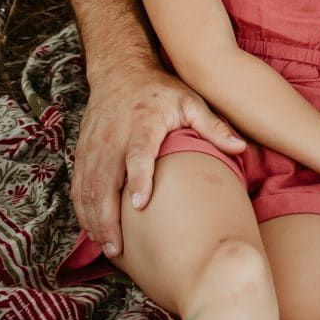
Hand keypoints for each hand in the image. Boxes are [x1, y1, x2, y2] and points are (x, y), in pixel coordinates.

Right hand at [71, 58, 247, 255]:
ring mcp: (95, 146)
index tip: (140, 204)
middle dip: (108, 217)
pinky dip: (82, 210)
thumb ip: (213, 126)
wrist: (120, 71)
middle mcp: (114, 137)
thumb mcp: (190, 101)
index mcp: (143, 124)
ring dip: (93, 220)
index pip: (138, 154)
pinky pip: (78, 186)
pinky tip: (92, 230)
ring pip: (87, 188)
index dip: (138, 179)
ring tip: (108, 247)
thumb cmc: (160, 90)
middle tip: (119, 248)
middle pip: (105, 181)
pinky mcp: (83, 152)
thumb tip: (241, 148)